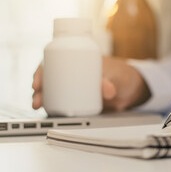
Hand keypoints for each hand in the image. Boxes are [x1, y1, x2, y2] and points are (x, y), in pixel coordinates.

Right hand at [32, 56, 150, 111]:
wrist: (133, 90)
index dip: (42, 69)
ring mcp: (76, 87)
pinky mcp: (80, 100)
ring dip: (44, 98)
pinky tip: (48, 111)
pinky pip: (63, 101)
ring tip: (39, 106)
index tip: (38, 80)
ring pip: (54, 90)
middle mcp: (74, 73)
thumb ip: (112, 84)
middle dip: (39, 88)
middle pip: (50, 77)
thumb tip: (107, 90)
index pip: (55, 60)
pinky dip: (54, 106)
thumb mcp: (118, 78)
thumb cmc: (124, 76)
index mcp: (80, 61)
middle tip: (37, 99)